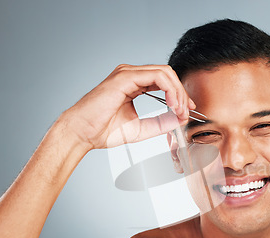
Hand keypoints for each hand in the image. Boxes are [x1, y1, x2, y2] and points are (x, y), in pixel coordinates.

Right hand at [60, 64, 195, 149]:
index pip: (164, 82)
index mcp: (133, 84)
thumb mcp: (141, 128)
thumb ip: (160, 123)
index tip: (187, 111)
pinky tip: (173, 104)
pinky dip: (170, 89)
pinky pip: (157, 76)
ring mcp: (127, 73)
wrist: (82, 133)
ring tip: (180, 110)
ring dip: (178, 91)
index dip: (180, 94)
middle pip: (167, 74)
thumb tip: (180, 119)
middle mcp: (130, 75)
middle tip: (186, 112)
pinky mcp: (125, 77)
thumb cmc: (103, 130)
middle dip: (182, 93)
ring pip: (165, 72)